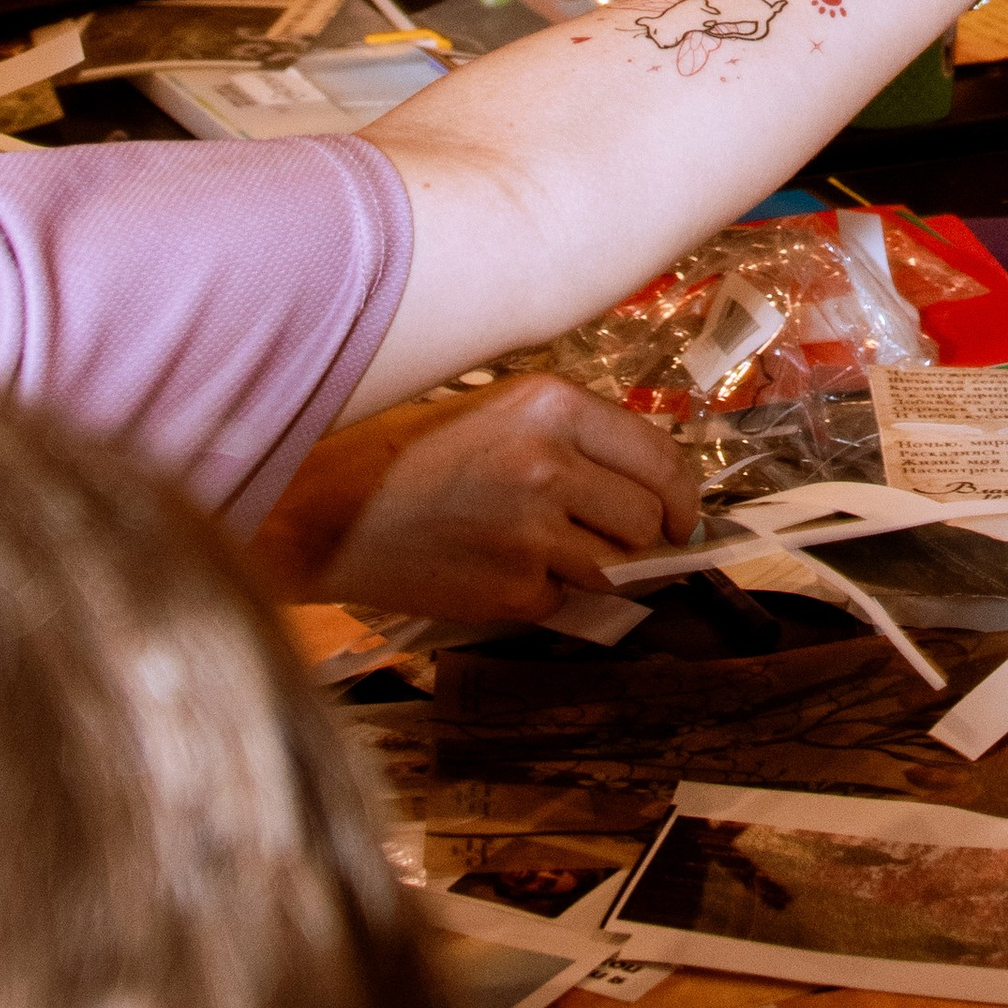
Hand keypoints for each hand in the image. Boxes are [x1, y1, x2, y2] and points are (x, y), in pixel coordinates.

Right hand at [253, 374, 697, 626]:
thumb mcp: (498, 407)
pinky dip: (550, 594)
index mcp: (553, 406)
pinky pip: (563, 601)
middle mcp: (551, 466)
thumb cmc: (407, 450)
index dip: (681, 494)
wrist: (325, 511)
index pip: (659, 456)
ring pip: (615, 567)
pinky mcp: (508, 593)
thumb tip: (643, 473)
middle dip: (650, 536)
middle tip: (637, 541)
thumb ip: (572, 433)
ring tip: (564, 553)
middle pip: (647, 518)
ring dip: (604, 569)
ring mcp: (531, 534)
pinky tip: (508, 570)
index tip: (681, 514)